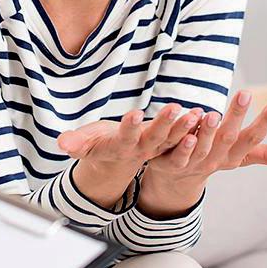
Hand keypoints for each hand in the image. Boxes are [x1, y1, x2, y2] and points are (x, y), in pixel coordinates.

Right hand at [56, 103, 204, 207]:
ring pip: (172, 139)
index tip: (135, 114)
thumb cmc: (98, 144)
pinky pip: (181, 136)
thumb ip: (75, 144)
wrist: (116, 159)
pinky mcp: (165, 143)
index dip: (130, 127)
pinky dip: (193, 127)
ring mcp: (155, 148)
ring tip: (196, 113)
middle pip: (154, 139)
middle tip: (175, 108)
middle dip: (165, 124)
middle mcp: (140, 150)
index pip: (125, 137)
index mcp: (119, 148)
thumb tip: (62, 143)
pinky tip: (203, 113)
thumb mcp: (84, 144)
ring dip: (185, 127)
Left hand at [138, 91, 266, 217]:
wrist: (176, 178)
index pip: (252, 137)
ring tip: (215, 113)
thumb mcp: (238, 156)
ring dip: (209, 130)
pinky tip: (186, 131)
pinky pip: (177, 153)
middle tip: (245, 93)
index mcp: (233, 155)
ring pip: (203, 146)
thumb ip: (264, 154)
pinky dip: (183, 143)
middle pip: (228, 137)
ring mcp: (194, 162)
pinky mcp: (171, 163)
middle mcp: (216, 159)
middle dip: (236, 116)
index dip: (265, 122)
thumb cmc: (213, 157)